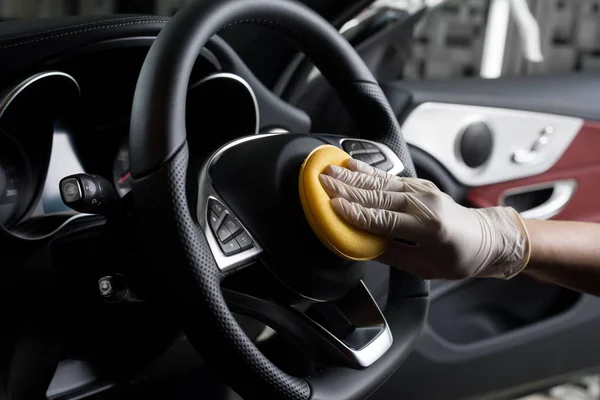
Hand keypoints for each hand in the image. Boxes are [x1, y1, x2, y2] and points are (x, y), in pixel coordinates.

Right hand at [319, 159, 530, 279]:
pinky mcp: (419, 184)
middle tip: (322, 182)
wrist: (485, 238)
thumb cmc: (459, 256)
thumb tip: (362, 246)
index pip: (384, 219)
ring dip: (351, 176)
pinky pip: (388, 177)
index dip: (356, 214)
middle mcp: (425, 203)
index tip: (333, 207)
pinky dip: (367, 171)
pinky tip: (350, 165)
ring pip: (380, 182)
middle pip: (378, 195)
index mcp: (429, 227)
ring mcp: (422, 190)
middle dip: (347, 188)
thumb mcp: (425, 267)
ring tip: (328, 170)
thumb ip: (392, 255)